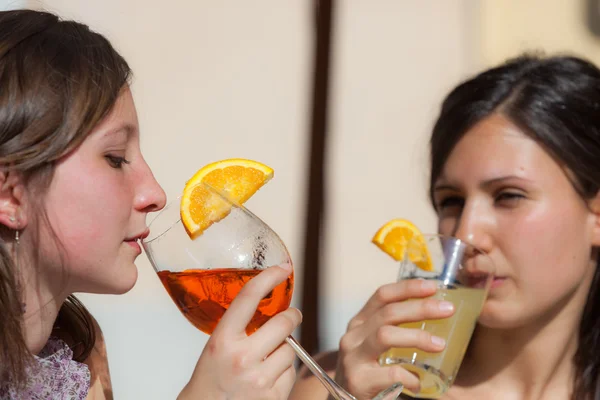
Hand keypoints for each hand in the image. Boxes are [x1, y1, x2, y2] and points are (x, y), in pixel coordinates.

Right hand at [178, 264, 301, 399]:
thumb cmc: (210, 378)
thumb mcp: (217, 345)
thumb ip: (239, 326)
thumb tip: (270, 304)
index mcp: (223, 340)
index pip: (249, 298)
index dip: (269, 277)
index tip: (282, 269)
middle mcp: (241, 358)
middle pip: (284, 323)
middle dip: (292, 316)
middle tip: (291, 315)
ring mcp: (258, 380)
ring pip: (290, 349)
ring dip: (284, 349)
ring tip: (266, 359)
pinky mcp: (272, 397)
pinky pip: (291, 372)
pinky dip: (284, 372)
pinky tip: (267, 377)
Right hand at [333, 279, 453, 398]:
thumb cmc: (368, 374)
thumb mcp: (375, 347)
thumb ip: (395, 331)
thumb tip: (436, 317)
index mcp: (360, 323)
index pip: (382, 296)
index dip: (407, 288)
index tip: (432, 286)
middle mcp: (353, 336)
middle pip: (388, 313)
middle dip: (420, 308)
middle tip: (447, 309)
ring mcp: (352, 358)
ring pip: (385, 335)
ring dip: (417, 337)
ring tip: (440, 344)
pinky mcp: (357, 381)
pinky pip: (390, 373)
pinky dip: (409, 376)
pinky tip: (418, 383)